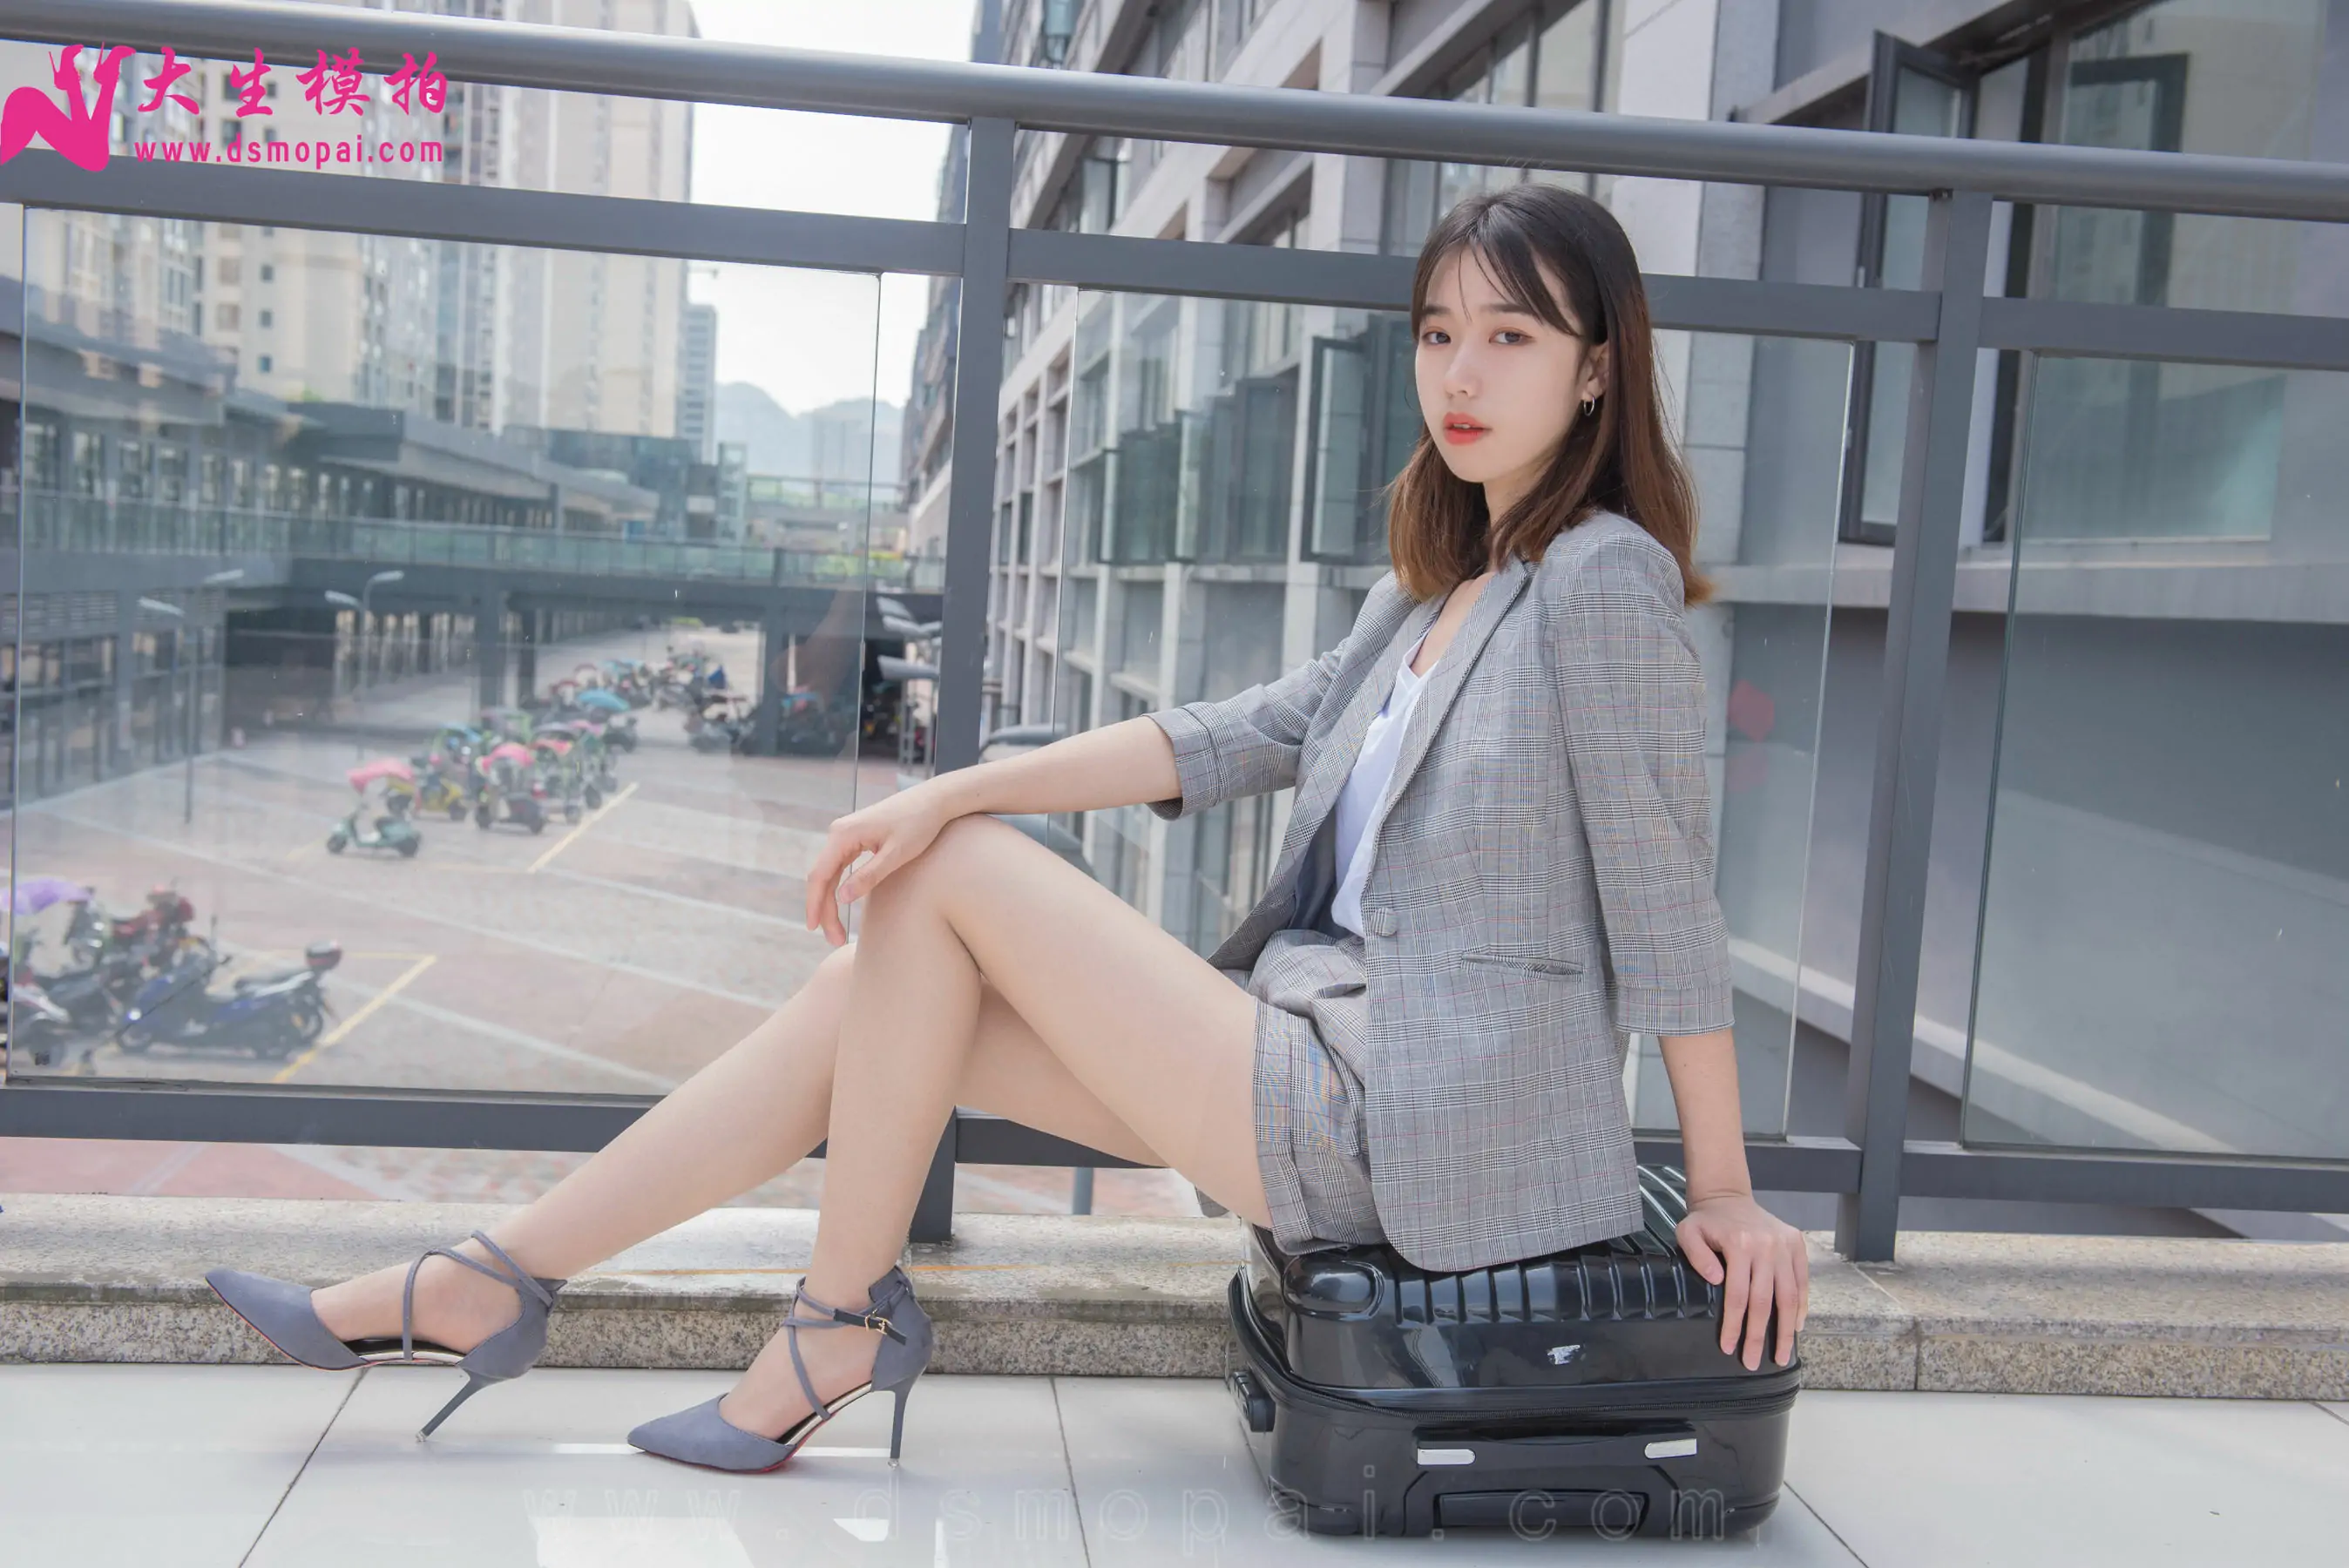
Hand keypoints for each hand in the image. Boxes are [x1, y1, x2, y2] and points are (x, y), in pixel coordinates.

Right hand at [802, 785, 956, 944]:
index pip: (820, 875)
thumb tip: (841, 898)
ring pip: (830, 874)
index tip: (814, 929)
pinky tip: (841, 907)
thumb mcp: (897, 854)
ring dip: (831, 903)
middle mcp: (839, 832)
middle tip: (835, 940)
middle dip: (825, 910)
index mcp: (844, 834)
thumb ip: (870, 875)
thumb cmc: (920, 824)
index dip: (814, 904)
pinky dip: (839, 889)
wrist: (934, 800)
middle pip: (822, 878)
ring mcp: (846, 834)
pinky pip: (840, 868)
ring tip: (838, 932)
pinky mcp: (856, 838)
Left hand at [1675, 1192, 1807, 1370]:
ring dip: (1786, 1330)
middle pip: (1765, 1301)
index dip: (1735, 1326)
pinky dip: (1801, 1307)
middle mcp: (1767, 1246)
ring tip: (1782, 1355)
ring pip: (1789, 1296)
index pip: (1738, 1296)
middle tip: (1753, 1362)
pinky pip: (1802, 1282)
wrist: (1728, 1197)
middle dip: (1759, 1336)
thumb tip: (1717, 1280)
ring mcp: (1785, 1245)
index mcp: (1740, 1244)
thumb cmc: (1706, 1221)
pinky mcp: (1797, 1244)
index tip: (1730, 1348)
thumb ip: (1696, 1255)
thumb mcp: (1688, 1232)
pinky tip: (1795, 1327)